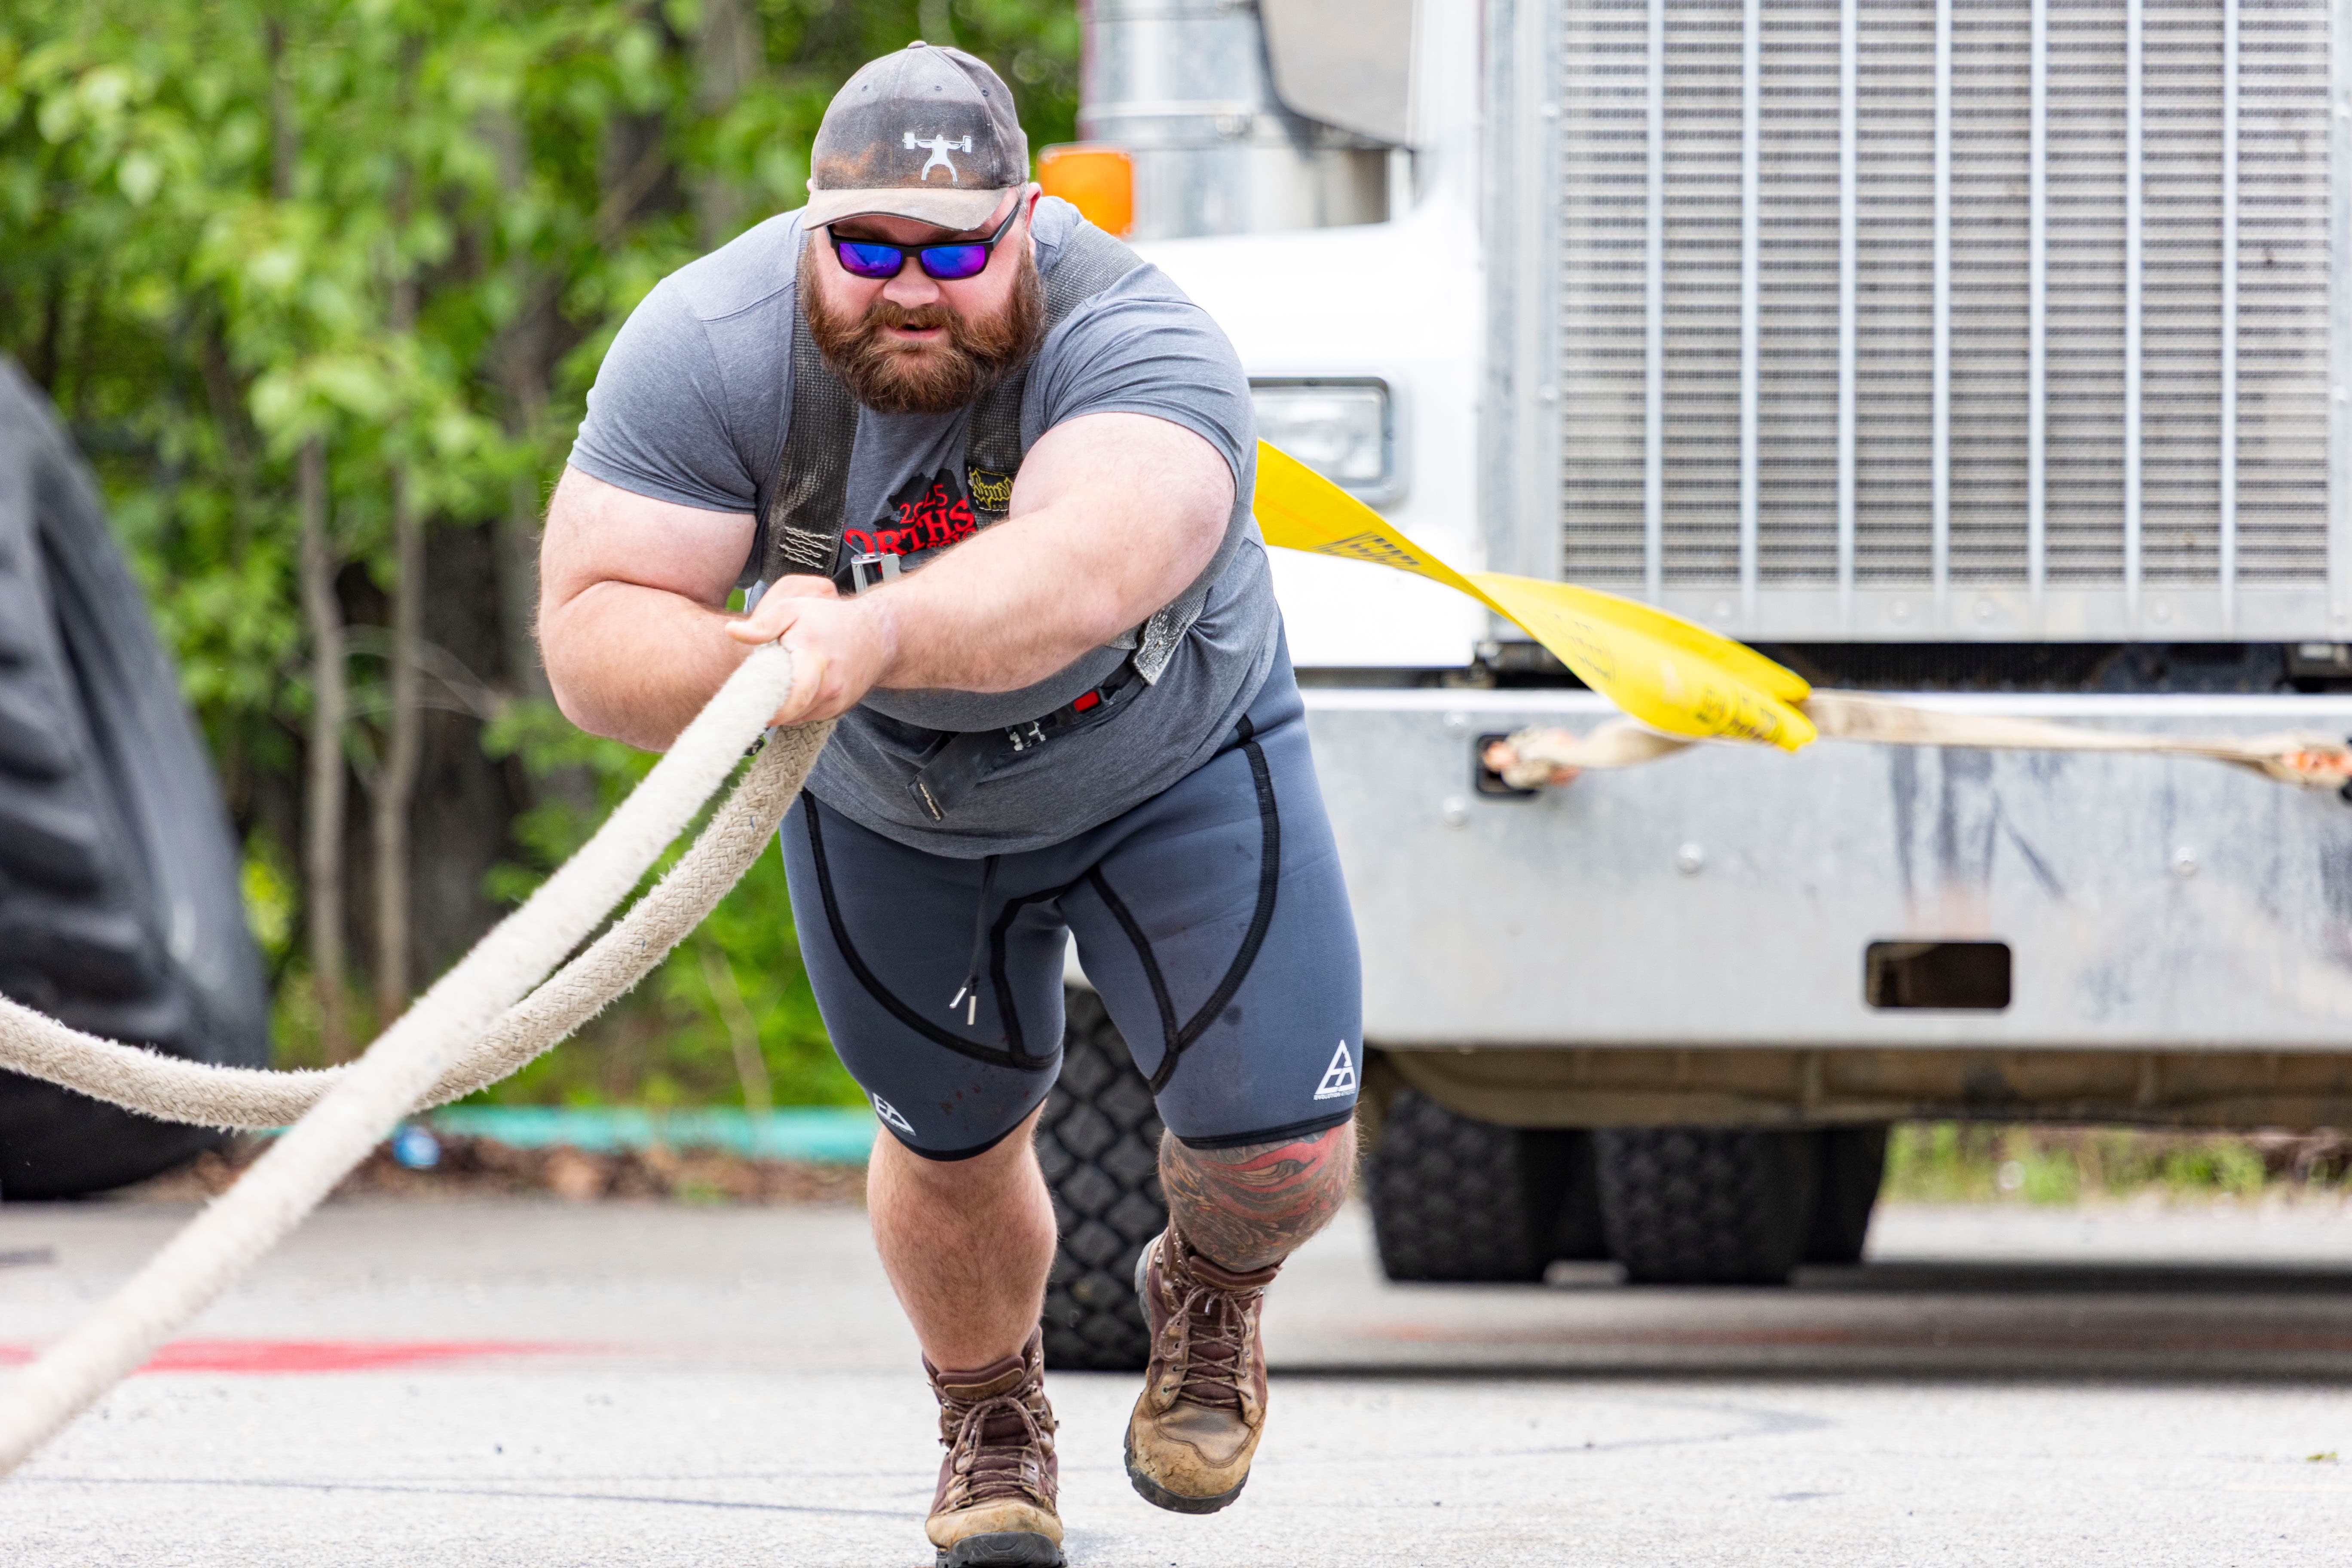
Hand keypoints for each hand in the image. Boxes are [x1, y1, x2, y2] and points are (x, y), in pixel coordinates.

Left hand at [726, 574, 896, 725]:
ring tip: (778, 685)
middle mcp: (829, 687)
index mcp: (814, 661)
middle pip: (791, 712)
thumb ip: (764, 623)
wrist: (879, 634)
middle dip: (770, 708)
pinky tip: (796, 688)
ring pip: (799, 716)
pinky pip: (809, 715)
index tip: (750, 709)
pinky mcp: (840, 708)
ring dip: (784, 707)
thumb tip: (732, 631)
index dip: (770, 710)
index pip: (793, 697)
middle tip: (754, 698)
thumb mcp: (795, 610)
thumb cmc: (833, 620)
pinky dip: (798, 706)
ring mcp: (837, 701)